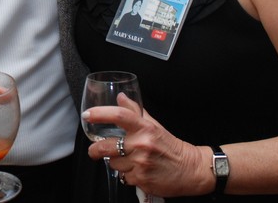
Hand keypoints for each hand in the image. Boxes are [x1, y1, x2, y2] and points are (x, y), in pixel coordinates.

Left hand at [82, 96, 208, 196]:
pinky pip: (124, 178)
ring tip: (128, 161)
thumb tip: (121, 97)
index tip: (87, 115)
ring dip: (116, 163)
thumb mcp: (154, 125)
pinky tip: (137, 171)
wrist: (190, 170)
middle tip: (94, 150)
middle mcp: (142, 144)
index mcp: (145, 128)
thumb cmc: (170, 146)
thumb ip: (135, 111)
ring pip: (113, 164)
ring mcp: (141, 164)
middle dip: (95, 150)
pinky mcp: (142, 180)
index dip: (100, 114)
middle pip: (106, 147)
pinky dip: (127, 176)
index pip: (119, 115)